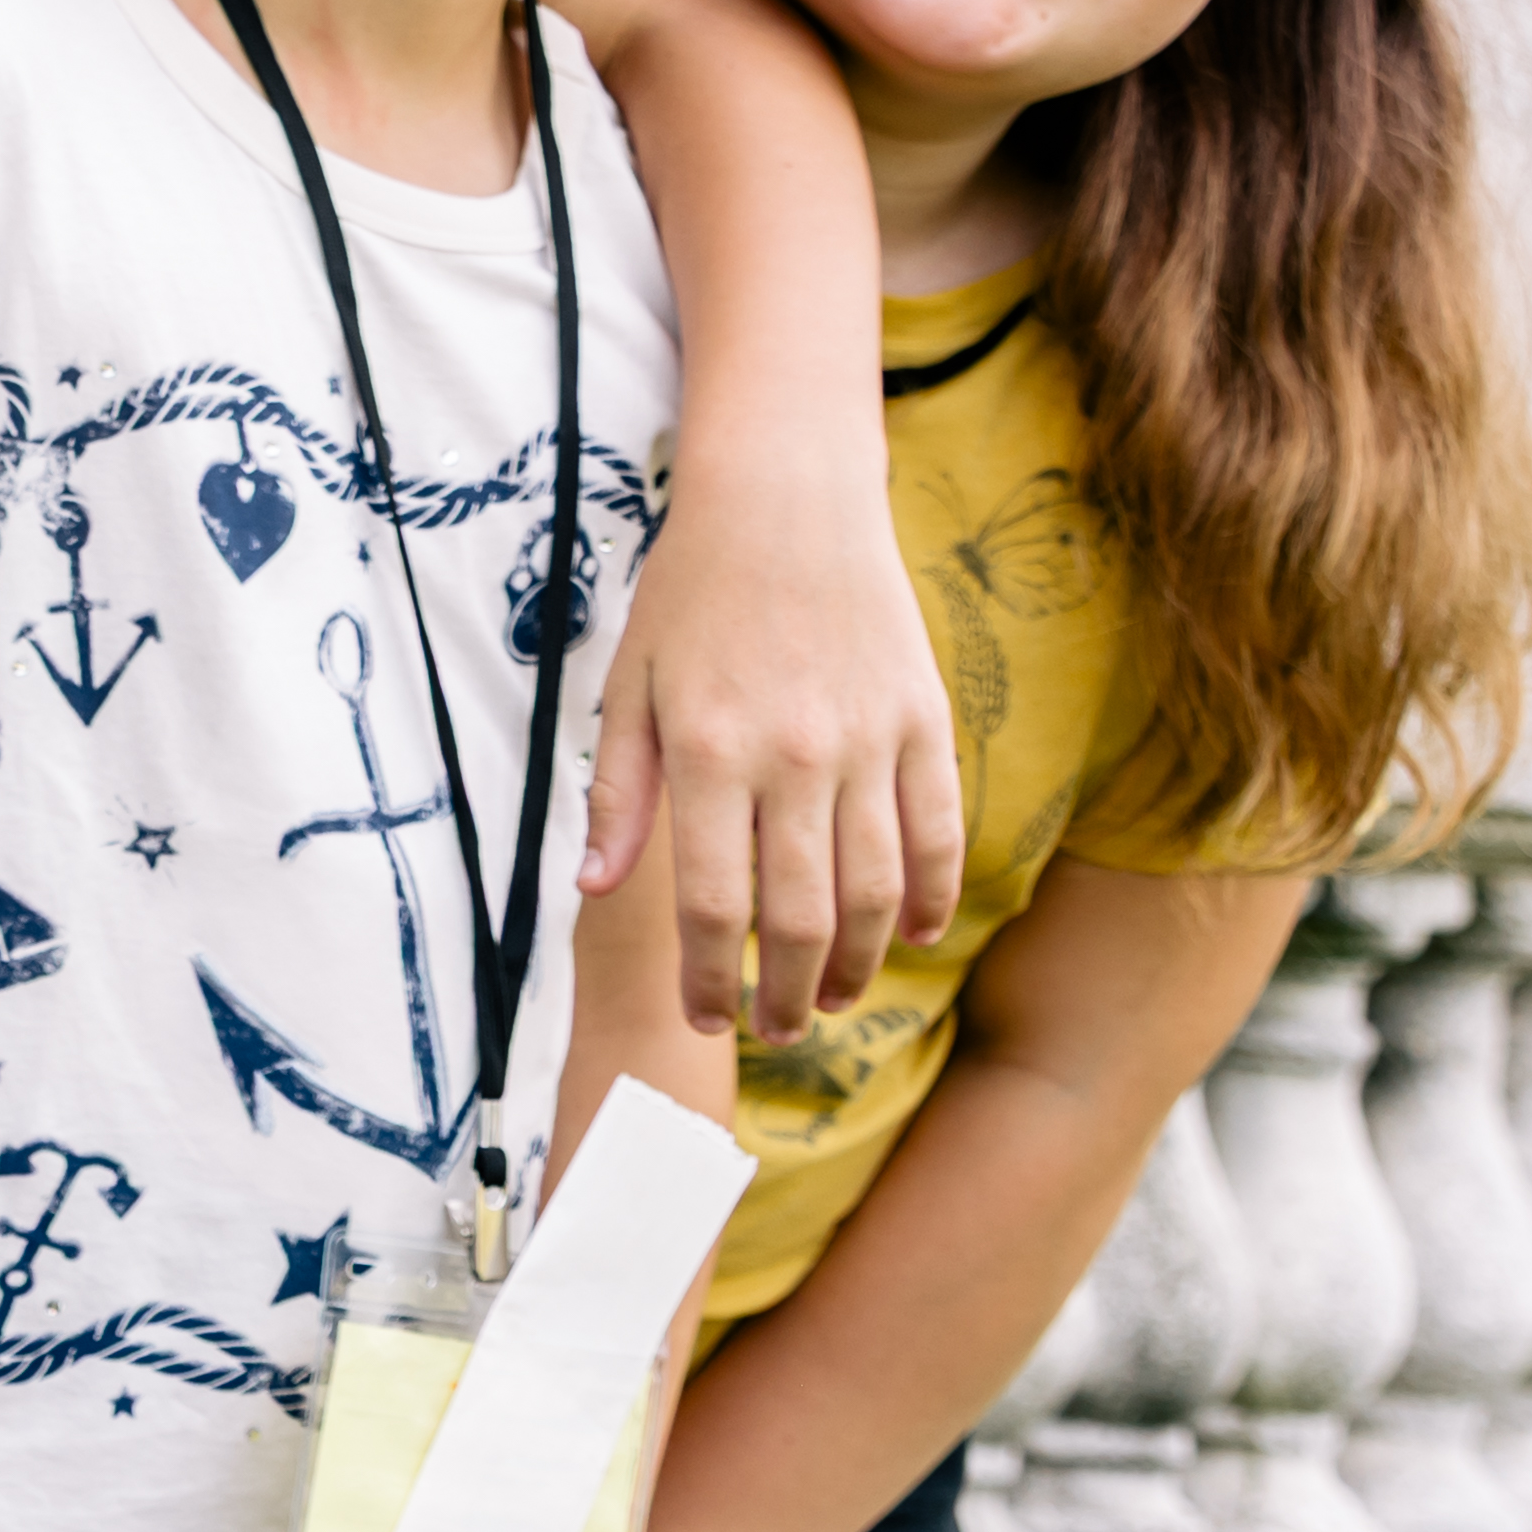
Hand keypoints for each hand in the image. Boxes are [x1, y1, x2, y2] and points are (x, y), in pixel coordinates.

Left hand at [583, 443, 962, 1039]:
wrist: (785, 500)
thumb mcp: (630, 688)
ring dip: (855, 963)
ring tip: (830, 998)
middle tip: (774, 1030)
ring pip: (876, 890)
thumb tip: (592, 889)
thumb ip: (618, 795)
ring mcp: (866, 739)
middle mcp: (790, 754)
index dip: (707, 979)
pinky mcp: (924, 720)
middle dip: (783, 994)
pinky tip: (913, 936)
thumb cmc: (691, 596)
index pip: (707, 904)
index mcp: (706, 752)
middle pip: (798, 917)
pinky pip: (939, 832)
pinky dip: (932, 897)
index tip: (704, 1019)